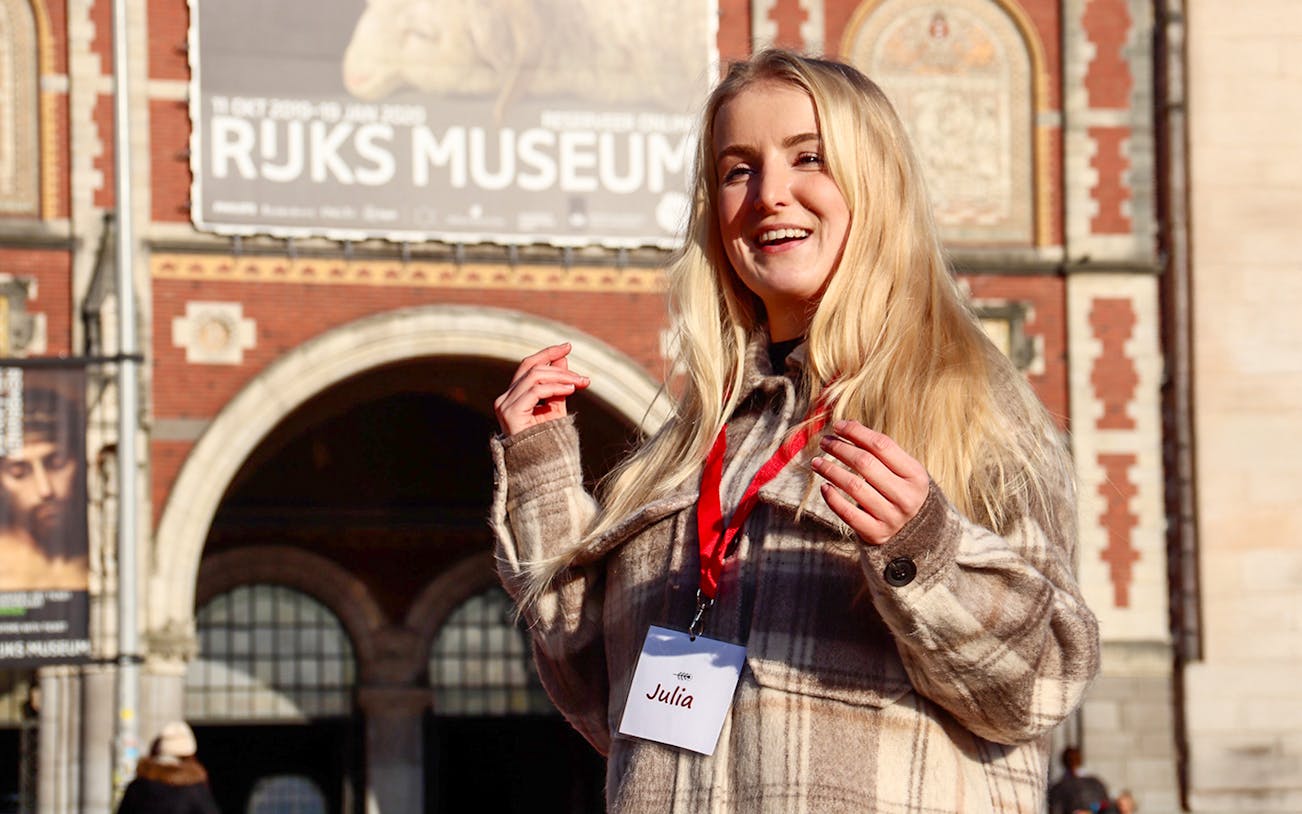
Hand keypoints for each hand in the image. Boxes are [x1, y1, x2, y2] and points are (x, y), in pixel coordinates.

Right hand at [494, 343, 590, 435]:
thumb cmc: (548, 442)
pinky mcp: (510, 414)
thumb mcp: (555, 408)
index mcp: (513, 396)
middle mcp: (505, 399)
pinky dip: (555, 387)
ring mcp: (505, 406)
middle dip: (559, 366)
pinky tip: (570, 390)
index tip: (568, 346)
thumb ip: (557, 384)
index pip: (528, 366)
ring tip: (580, 384)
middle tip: (583, 377)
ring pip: (534, 376)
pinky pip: (535, 391)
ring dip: (561, 377)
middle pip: (530, 367)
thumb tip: (563, 358)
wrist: (542, 470)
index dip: (547, 353)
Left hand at [810, 420, 929, 544]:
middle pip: (865, 464)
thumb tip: (847, 424)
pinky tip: (824, 486)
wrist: (913, 530)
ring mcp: (892, 517)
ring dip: (830, 470)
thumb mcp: (900, 468)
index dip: (857, 432)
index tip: (838, 426)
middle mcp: (907, 497)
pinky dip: (832, 498)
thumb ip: (878, 449)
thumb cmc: (899, 489)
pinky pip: (848, 513)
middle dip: (840, 449)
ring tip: (817, 462)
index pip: (882, 445)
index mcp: (916, 475)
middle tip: (825, 442)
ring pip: (854, 486)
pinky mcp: (876, 534)